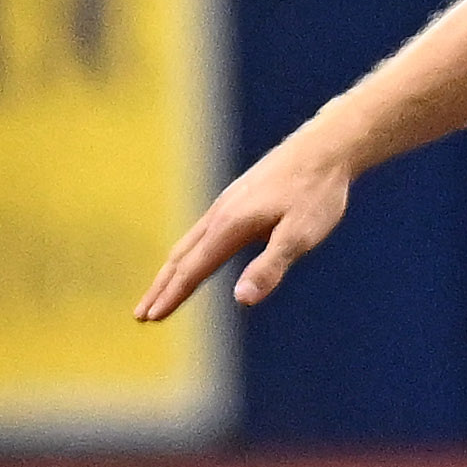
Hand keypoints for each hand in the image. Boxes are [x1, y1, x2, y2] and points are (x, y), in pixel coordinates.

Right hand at [135, 133, 354, 320]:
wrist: (325, 149)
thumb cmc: (317, 193)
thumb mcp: (301, 235)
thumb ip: (270, 267)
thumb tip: (241, 299)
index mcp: (231, 227)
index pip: (194, 269)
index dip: (172, 295)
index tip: (151, 317)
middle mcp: (220, 214)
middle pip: (181, 258)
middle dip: (161, 288)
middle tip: (141, 315)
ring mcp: (226, 204)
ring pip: (189, 243)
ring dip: (171, 271)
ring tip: (160, 291)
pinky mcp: (237, 199)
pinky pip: (202, 232)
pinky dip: (188, 252)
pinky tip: (195, 258)